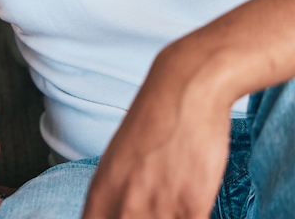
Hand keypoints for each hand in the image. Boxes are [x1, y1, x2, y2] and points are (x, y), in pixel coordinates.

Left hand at [81, 49, 232, 218]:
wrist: (184, 88)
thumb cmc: (154, 120)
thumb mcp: (119, 158)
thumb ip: (114, 195)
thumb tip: (112, 212)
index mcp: (101, 191)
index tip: (123, 216)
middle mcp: (124, 203)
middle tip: (153, 210)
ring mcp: (157, 207)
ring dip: (168, 218)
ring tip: (173, 207)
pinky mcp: (191, 205)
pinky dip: (191, 217)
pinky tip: (193, 207)